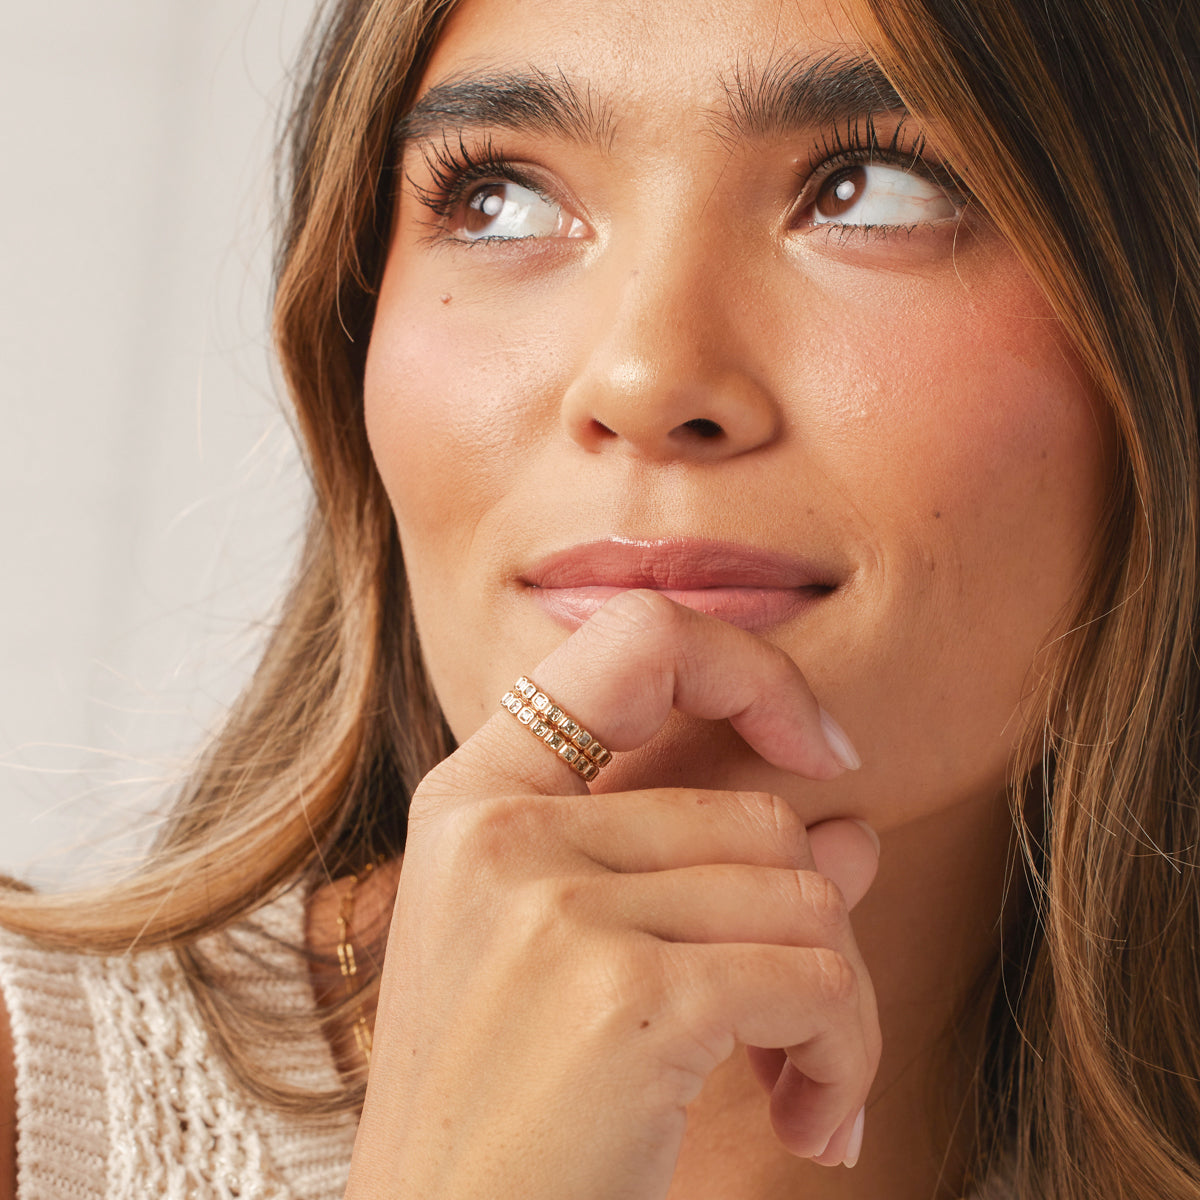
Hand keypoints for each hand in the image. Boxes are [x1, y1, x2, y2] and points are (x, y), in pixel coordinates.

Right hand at [345, 590, 880, 1199]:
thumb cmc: (507, 1113)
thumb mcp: (574, 960)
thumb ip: (706, 872)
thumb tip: (852, 828)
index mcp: (474, 799)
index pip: (633, 639)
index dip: (748, 667)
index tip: (818, 748)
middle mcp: (501, 832)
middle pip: (760, 816)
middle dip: (815, 926)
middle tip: (795, 1026)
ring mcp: (554, 910)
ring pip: (807, 895)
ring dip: (837, 1004)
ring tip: (794, 1081)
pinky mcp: (627, 998)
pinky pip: (818, 979)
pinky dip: (846, 1055)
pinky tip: (809, 1123)